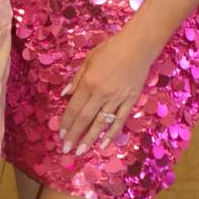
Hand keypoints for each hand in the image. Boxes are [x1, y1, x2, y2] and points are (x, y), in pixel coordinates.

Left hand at [57, 30, 155, 155]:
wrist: (137, 47)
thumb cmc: (110, 49)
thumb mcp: (88, 59)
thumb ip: (76, 79)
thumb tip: (65, 95)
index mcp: (89, 83)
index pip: (74, 108)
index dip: (66, 123)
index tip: (60, 134)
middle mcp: (101, 94)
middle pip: (85, 119)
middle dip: (74, 135)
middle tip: (66, 150)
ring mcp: (117, 99)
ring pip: (101, 123)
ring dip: (89, 139)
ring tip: (80, 152)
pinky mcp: (130, 102)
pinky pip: (119, 121)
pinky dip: (111, 134)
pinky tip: (103, 145)